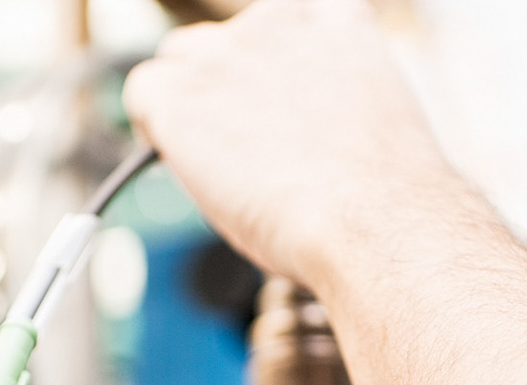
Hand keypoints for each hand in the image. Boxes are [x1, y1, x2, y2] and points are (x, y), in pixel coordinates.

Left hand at [123, 0, 467, 292]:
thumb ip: (324, 102)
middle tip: (240, 151)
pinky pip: (142, 94)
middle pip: (221, 43)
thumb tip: (286, 135)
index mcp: (334, 16)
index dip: (265, 77)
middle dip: (223, 91)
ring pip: (178, 65)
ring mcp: (225, 51)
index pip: (276, 30)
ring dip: (189, 109)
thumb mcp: (372, 119)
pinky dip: (153, 127)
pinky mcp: (182, 92)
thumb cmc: (383, 200)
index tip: (270, 116)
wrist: (374, 222)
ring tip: (218, 166)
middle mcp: (277, 18)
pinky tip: (181, 164)